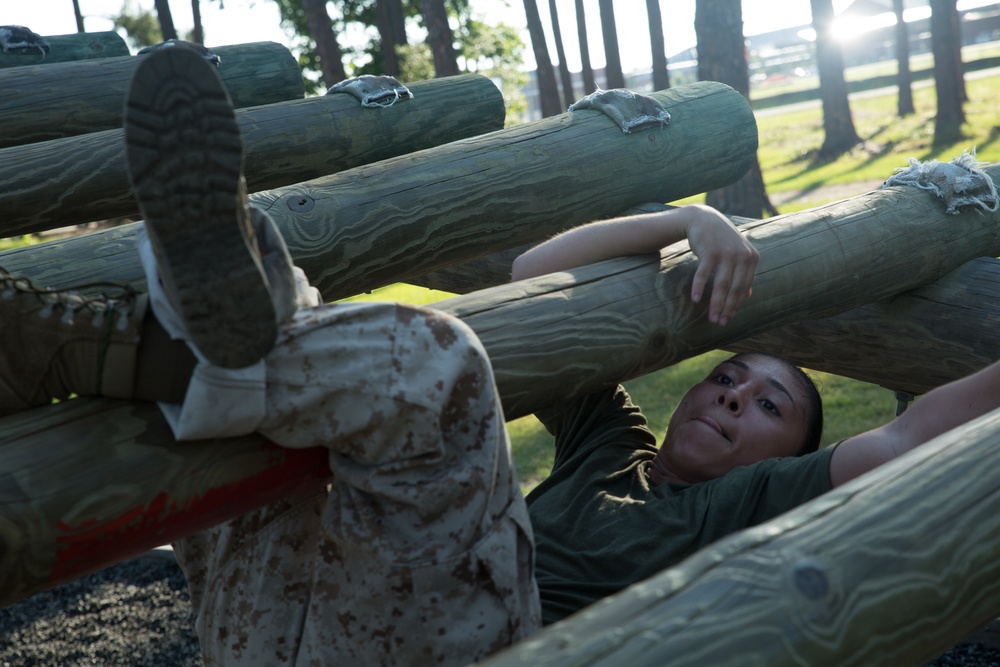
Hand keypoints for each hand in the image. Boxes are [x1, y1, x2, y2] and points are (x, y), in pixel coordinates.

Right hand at [683, 205, 758, 325]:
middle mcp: (742, 255)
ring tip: (711, 318)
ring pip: (721, 285)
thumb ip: (743, 273)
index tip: (729, 318)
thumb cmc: (720, 240)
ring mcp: (726, 253)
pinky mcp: (710, 251)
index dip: (736, 304)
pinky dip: (699, 288)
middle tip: (719, 322)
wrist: (703, 219)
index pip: (744, 287)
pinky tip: (695, 300)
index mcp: (752, 258)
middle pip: (734, 288)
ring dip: (715, 304)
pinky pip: (704, 274)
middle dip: (727, 308)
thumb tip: (749, 295)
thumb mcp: (737, 254)